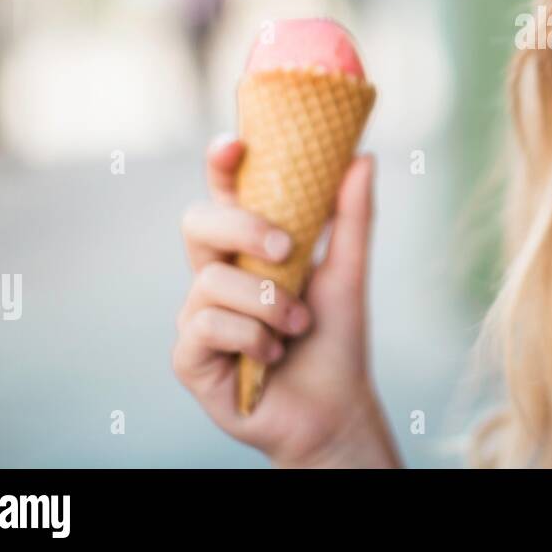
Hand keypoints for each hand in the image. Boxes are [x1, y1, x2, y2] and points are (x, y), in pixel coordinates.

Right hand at [172, 135, 402, 467]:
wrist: (335, 408)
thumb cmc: (334, 338)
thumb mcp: (348, 271)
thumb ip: (350, 216)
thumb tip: (362, 156)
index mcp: (247, 247)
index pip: (224, 193)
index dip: (220, 163)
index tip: (237, 143)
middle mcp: (215, 274)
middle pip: (197, 222)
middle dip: (242, 227)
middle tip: (287, 248)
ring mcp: (197, 315)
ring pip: (211, 280)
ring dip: (268, 302)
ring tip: (299, 324)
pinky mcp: (190, 357)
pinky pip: (207, 325)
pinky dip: (253, 337)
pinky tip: (273, 354)